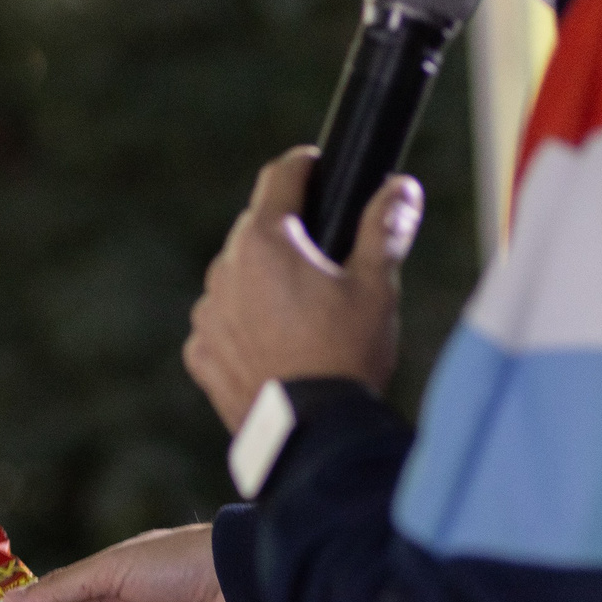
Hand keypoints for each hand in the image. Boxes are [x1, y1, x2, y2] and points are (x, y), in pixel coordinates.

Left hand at [185, 147, 421, 429]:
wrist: (310, 435)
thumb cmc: (345, 354)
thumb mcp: (377, 286)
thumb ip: (385, 228)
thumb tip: (400, 187)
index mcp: (265, 240)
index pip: (280, 177)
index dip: (306, 167)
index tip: (320, 168)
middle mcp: (224, 270)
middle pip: (257, 231)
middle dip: (289, 235)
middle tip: (327, 258)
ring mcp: (207, 314)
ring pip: (236, 279)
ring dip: (262, 284)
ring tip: (304, 315)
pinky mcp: (201, 354)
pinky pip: (222, 325)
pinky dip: (244, 327)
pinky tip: (277, 347)